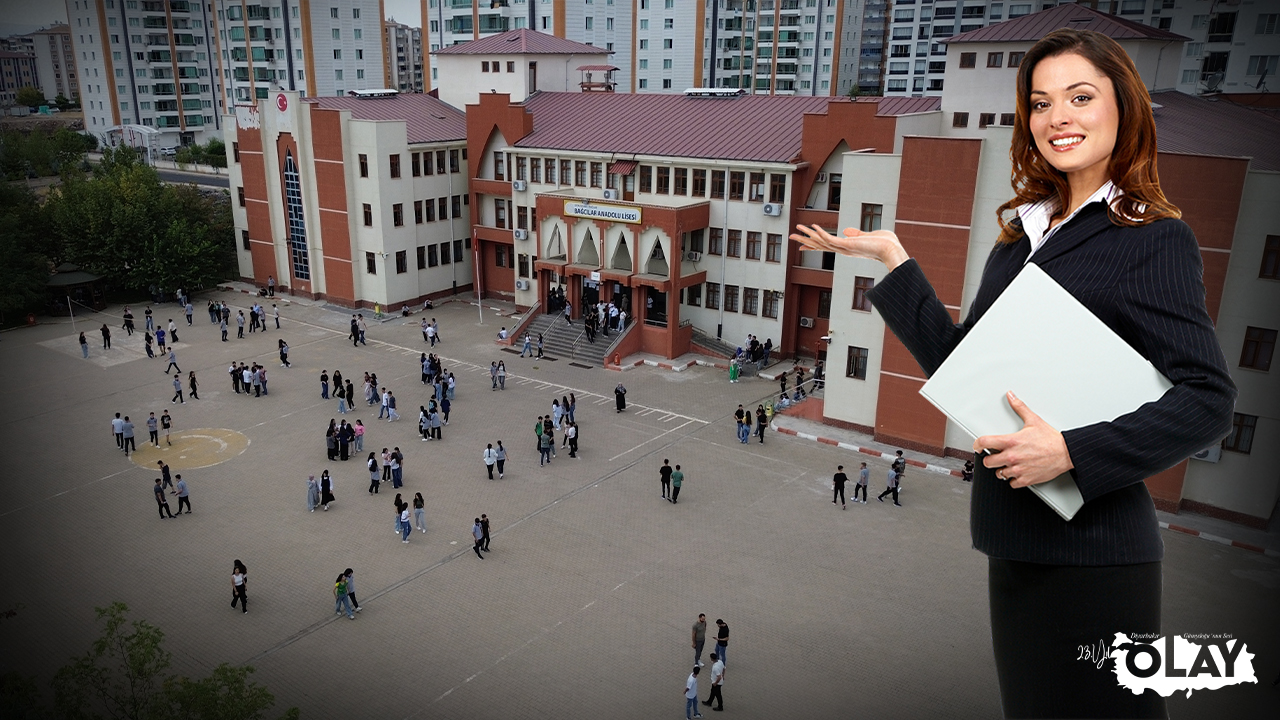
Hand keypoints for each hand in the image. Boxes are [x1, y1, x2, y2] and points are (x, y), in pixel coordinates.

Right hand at [788, 224, 908, 270]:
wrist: (893, 251)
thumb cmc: (886, 245)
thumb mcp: (868, 236)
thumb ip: (856, 234)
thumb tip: (846, 230)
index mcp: (847, 248)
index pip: (827, 246)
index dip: (814, 245)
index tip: (803, 245)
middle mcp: (843, 250)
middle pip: (820, 245)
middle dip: (805, 240)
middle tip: (791, 236)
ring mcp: (844, 248)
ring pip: (821, 241)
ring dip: (808, 234)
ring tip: (796, 228)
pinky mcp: (847, 245)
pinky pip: (830, 239)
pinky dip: (821, 233)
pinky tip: (813, 226)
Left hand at [974, 392, 1073, 488]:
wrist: (1066, 453)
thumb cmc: (1051, 439)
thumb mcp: (1033, 420)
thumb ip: (1019, 407)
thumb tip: (1011, 396)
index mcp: (1011, 442)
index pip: (984, 443)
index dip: (977, 445)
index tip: (977, 447)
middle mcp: (1012, 456)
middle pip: (988, 462)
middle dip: (991, 459)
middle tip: (996, 456)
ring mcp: (1018, 469)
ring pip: (999, 474)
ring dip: (1002, 469)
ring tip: (1010, 464)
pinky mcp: (1026, 479)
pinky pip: (1012, 483)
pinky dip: (1014, 479)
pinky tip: (1018, 472)